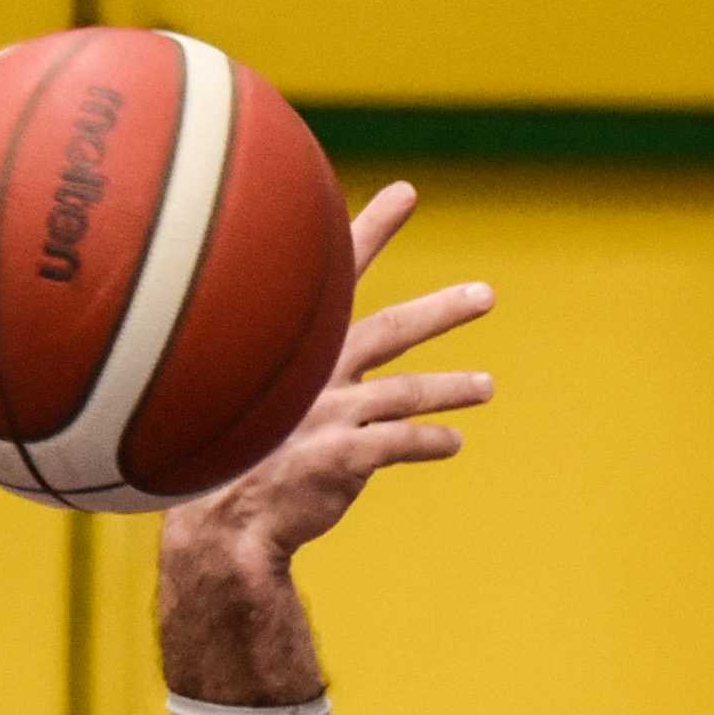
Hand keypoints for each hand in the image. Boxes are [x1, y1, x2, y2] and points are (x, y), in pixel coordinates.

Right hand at [161, 184, 491, 584]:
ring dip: (454, 388)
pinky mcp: (344, 457)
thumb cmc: (241, 459)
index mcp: (299, 350)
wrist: (225, 521)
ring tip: (486, 387)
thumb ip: (299, 372)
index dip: (372, 230)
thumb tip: (328, 360)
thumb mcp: (264, 399)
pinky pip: (404, 442)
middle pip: (391, 328)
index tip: (407, 193)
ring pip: (409, 391)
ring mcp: (330, 414)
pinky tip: (452, 443)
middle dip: (443, 309)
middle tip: (487, 294)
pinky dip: (432, 441)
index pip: (338, 276)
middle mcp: (317, 375)